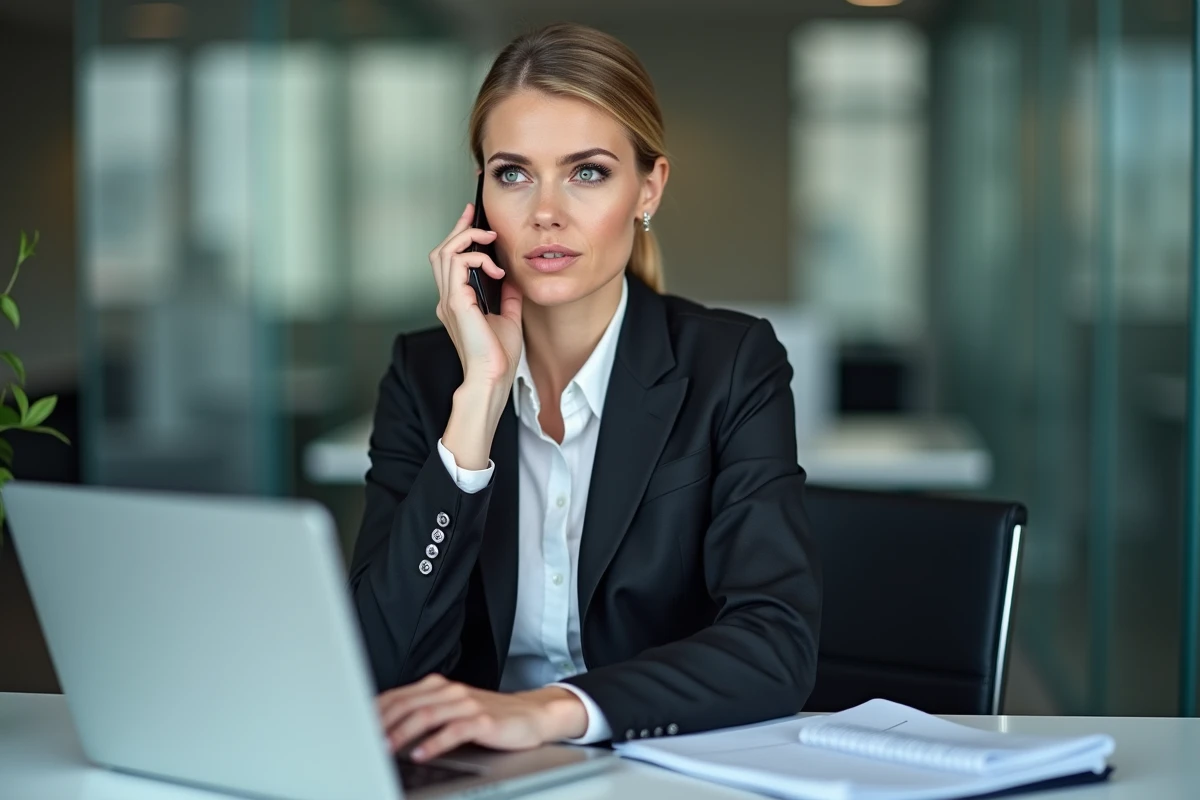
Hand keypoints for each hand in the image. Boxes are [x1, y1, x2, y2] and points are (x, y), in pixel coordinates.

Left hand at [377, 674, 587, 761]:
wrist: (531, 716)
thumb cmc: (489, 717)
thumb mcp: (453, 710)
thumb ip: (424, 713)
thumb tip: (386, 728)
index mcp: (439, 687)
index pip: (398, 695)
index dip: (375, 711)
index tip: (356, 727)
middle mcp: (451, 691)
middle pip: (407, 703)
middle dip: (382, 723)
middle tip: (364, 741)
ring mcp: (467, 704)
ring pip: (426, 715)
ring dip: (402, 733)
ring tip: (385, 748)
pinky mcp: (483, 721)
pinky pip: (454, 731)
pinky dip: (434, 744)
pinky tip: (420, 754)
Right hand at [429, 203, 523, 389]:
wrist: (492, 377)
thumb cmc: (498, 356)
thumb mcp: (508, 317)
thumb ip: (508, 296)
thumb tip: (513, 277)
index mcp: (457, 303)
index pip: (450, 262)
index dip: (459, 237)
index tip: (472, 220)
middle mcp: (448, 299)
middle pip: (441, 251)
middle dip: (458, 228)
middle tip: (473, 214)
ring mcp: (449, 300)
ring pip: (444, 252)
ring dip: (467, 238)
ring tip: (489, 238)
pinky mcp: (456, 302)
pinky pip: (458, 264)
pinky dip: (477, 258)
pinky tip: (496, 269)